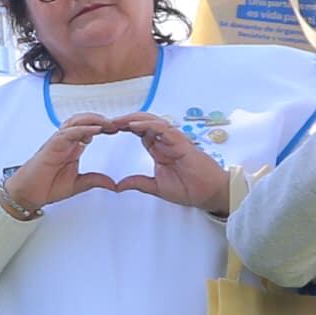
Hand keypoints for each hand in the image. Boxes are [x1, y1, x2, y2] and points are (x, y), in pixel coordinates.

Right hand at [2, 115, 119, 217]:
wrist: (27, 194)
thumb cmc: (46, 187)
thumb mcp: (78, 184)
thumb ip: (95, 180)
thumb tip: (113, 184)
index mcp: (72, 147)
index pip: (91, 129)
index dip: (106, 127)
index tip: (121, 130)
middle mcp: (65, 141)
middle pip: (85, 120)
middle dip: (102, 120)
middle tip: (119, 124)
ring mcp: (57, 141)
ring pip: (76, 121)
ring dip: (94, 120)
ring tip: (110, 124)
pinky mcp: (51, 145)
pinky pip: (68, 132)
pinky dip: (82, 129)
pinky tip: (95, 130)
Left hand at [95, 111, 234, 212]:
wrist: (209, 194)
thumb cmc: (189, 189)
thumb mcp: (156, 187)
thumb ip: (138, 183)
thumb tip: (118, 185)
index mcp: (159, 149)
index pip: (139, 132)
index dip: (123, 128)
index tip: (107, 130)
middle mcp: (166, 141)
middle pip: (143, 123)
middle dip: (125, 120)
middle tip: (106, 123)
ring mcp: (174, 140)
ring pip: (152, 121)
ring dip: (133, 120)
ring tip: (116, 121)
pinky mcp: (182, 142)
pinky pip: (163, 129)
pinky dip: (148, 126)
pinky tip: (133, 126)